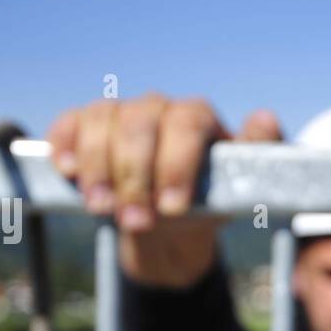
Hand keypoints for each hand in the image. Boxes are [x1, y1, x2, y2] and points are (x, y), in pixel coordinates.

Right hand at [47, 93, 282, 285]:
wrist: (169, 222)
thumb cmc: (209, 200)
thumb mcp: (241, 187)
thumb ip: (260, 157)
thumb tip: (265, 119)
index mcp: (196, 118)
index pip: (188, 124)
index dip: (177, 164)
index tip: (174, 208)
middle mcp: (157, 108)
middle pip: (140, 125)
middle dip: (135, 178)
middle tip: (138, 222)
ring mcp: (119, 114)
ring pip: (102, 123)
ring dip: (99, 170)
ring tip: (103, 212)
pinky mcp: (84, 126)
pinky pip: (69, 124)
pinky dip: (65, 145)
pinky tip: (69, 173)